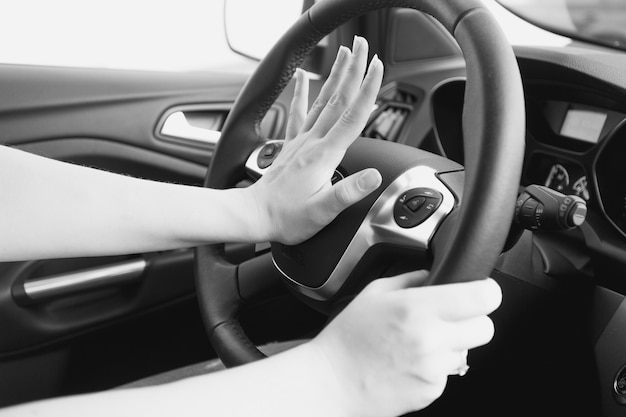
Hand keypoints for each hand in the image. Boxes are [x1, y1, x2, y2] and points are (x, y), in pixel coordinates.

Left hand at [249, 36, 382, 244]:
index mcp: (324, 156)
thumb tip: (372, 177)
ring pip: (322, 101)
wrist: (255, 215)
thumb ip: (348, 192)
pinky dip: (302, 92)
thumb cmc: (287, 217)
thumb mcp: (323, 211)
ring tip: (343, 53)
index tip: (376, 68)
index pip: (351, 117)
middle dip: (352, 70)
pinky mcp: (293, 145)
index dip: (367, 90)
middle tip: (361, 46)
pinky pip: (299, 113)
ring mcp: (301, 141)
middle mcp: (312, 142)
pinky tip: (304, 77)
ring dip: (335, 75)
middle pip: (338, 99)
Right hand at [308, 272, 502, 416]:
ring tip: (419, 343)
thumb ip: (411, 278)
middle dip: (473, 321)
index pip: (482, 296)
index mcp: (416, 308)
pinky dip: (435, 367)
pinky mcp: (431, 391)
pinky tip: (410, 362)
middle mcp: (430, 339)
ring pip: (467, 351)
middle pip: (486, 328)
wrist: (333, 381)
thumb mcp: (375, 293)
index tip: (480, 291)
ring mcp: (433, 368)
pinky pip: (448, 373)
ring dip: (451, 345)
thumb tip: (435, 275)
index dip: (486, 291)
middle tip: (450, 319)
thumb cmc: (348, 338)